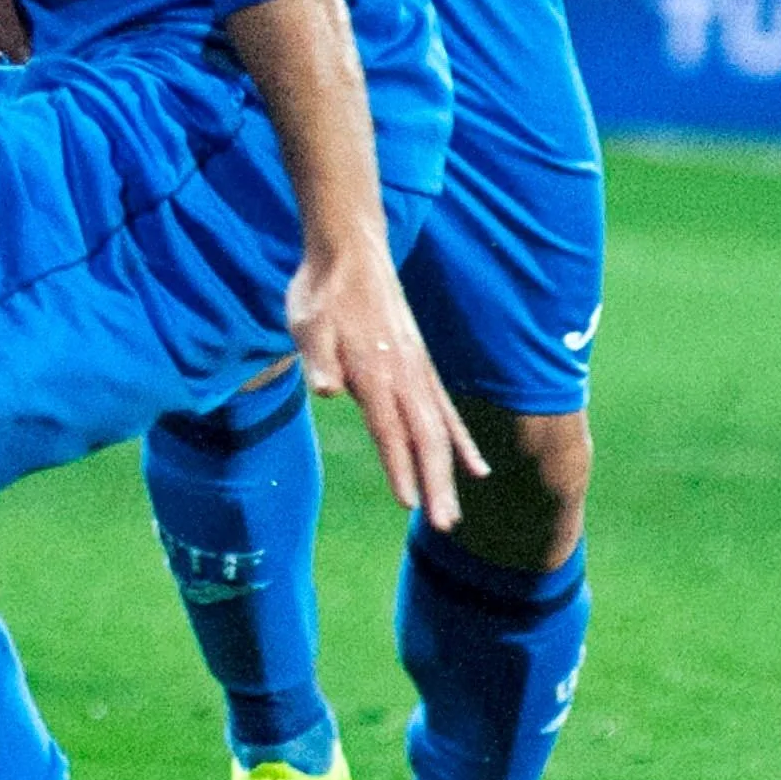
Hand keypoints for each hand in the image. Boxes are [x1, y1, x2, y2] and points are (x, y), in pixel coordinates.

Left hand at [286, 237, 486, 529]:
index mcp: (373, 371)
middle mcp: (403, 376)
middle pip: (424, 439)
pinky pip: (446, 412)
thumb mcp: (305, 323)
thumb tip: (328, 391)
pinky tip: (475, 469)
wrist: (350, 254)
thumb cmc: (320, 293)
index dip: (399, 467)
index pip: (389, 429)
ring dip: (448, 474)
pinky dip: (461, 443)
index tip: (410, 504)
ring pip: (439, 432)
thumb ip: (318, 360)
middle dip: (435, 484)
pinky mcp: (421, 367)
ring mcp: (417, 371)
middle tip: (444, 525)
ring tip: (453, 515)